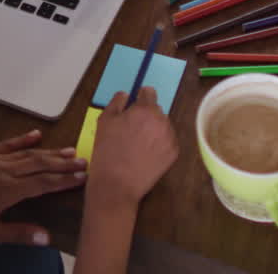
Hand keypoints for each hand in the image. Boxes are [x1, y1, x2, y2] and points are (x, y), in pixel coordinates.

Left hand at [0, 130, 86, 244]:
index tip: (83, 177)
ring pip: (27, 153)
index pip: (43, 183)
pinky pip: (7, 144)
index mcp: (6, 191)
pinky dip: (23, 139)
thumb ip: (16, 233)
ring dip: (50, 151)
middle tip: (84, 161)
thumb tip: (45, 237)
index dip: (64, 180)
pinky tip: (36, 135)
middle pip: (40, 164)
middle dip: (63, 163)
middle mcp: (3, 171)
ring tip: (70, 150)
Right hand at [87, 88, 178, 209]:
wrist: (117, 184)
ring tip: (138, 144)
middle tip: (131, 129)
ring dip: (153, 129)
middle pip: (156, 110)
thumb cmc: (108, 151)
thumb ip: (116, 102)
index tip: (134, 105)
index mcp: (145, 110)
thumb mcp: (104, 120)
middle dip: (146, 115)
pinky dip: (159, 144)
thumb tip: (125, 95)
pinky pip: (167, 141)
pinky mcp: (173, 154)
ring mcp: (170, 138)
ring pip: (163, 126)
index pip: (149, 92)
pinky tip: (145, 153)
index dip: (140, 97)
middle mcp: (162, 121)